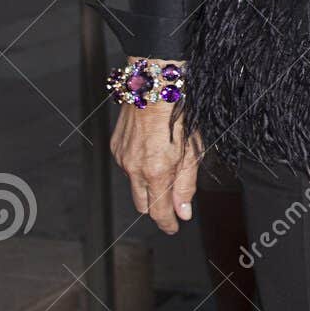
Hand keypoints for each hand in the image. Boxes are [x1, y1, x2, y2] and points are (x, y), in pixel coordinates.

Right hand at [110, 68, 203, 234]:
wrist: (155, 83)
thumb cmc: (179, 112)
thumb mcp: (193, 151)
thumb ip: (186, 185)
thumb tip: (183, 212)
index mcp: (155, 172)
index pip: (159, 213)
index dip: (168, 224)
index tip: (174, 227)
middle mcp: (134, 168)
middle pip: (143, 205)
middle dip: (157, 207)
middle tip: (172, 202)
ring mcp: (122, 158)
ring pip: (134, 185)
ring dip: (148, 185)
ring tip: (166, 165)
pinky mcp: (116, 147)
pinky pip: (127, 167)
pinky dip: (139, 167)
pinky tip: (152, 151)